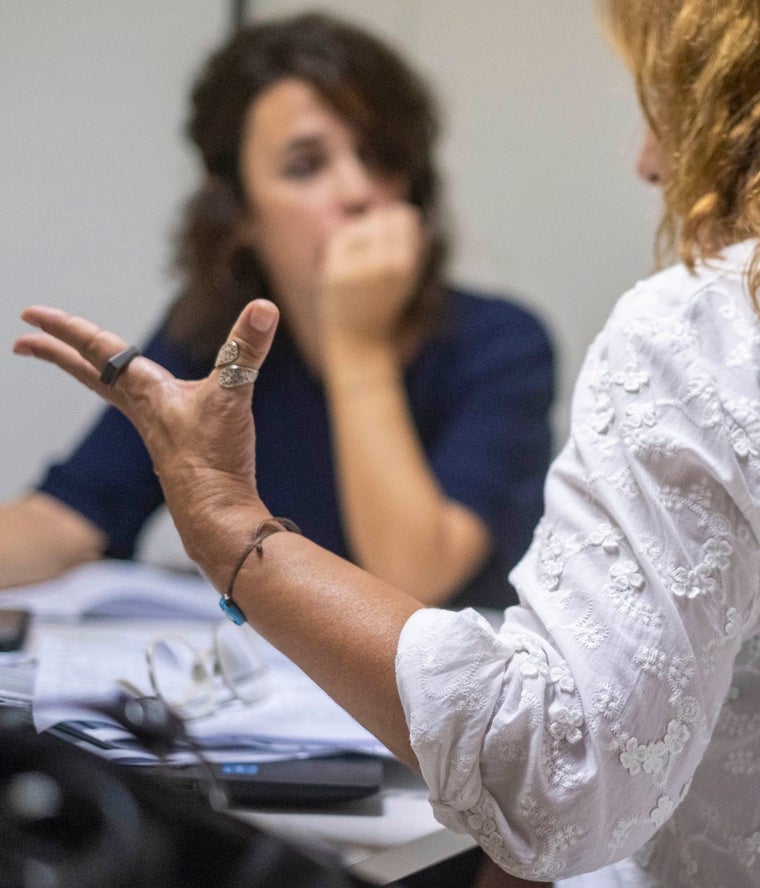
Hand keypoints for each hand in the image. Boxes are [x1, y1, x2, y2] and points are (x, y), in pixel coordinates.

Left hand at [13, 300, 279, 587]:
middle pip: (90, 372)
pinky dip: (128, 391)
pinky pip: (138, 407)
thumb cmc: (213, 458)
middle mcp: (142, 406)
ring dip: (90, 370)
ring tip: (77, 359)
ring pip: (111, 389)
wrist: (214, 511)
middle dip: (57, 353)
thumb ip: (247, 349)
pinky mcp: (170, 443)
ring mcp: (154, 426)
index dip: (65, 329)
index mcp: (147, 390)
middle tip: (23, 342)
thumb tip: (265, 307)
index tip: (30, 314)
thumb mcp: (232, 394)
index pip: (99, 349)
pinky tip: (142, 397)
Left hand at [318, 202, 424, 348]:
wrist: (361, 340)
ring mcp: (360, 269)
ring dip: (358, 239)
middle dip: (376, 230)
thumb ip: (408, 242)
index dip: (396, 225)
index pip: (406, 216)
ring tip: (361, 268)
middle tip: (373, 258)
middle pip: (383, 217)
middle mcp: (387, 265)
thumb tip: (403, 211)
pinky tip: (345, 272)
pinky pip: (340, 241)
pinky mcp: (336, 273)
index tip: (390, 247)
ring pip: (360, 226)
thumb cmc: (384, 303)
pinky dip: (341, 252)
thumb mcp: (406, 273)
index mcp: (408, 264)